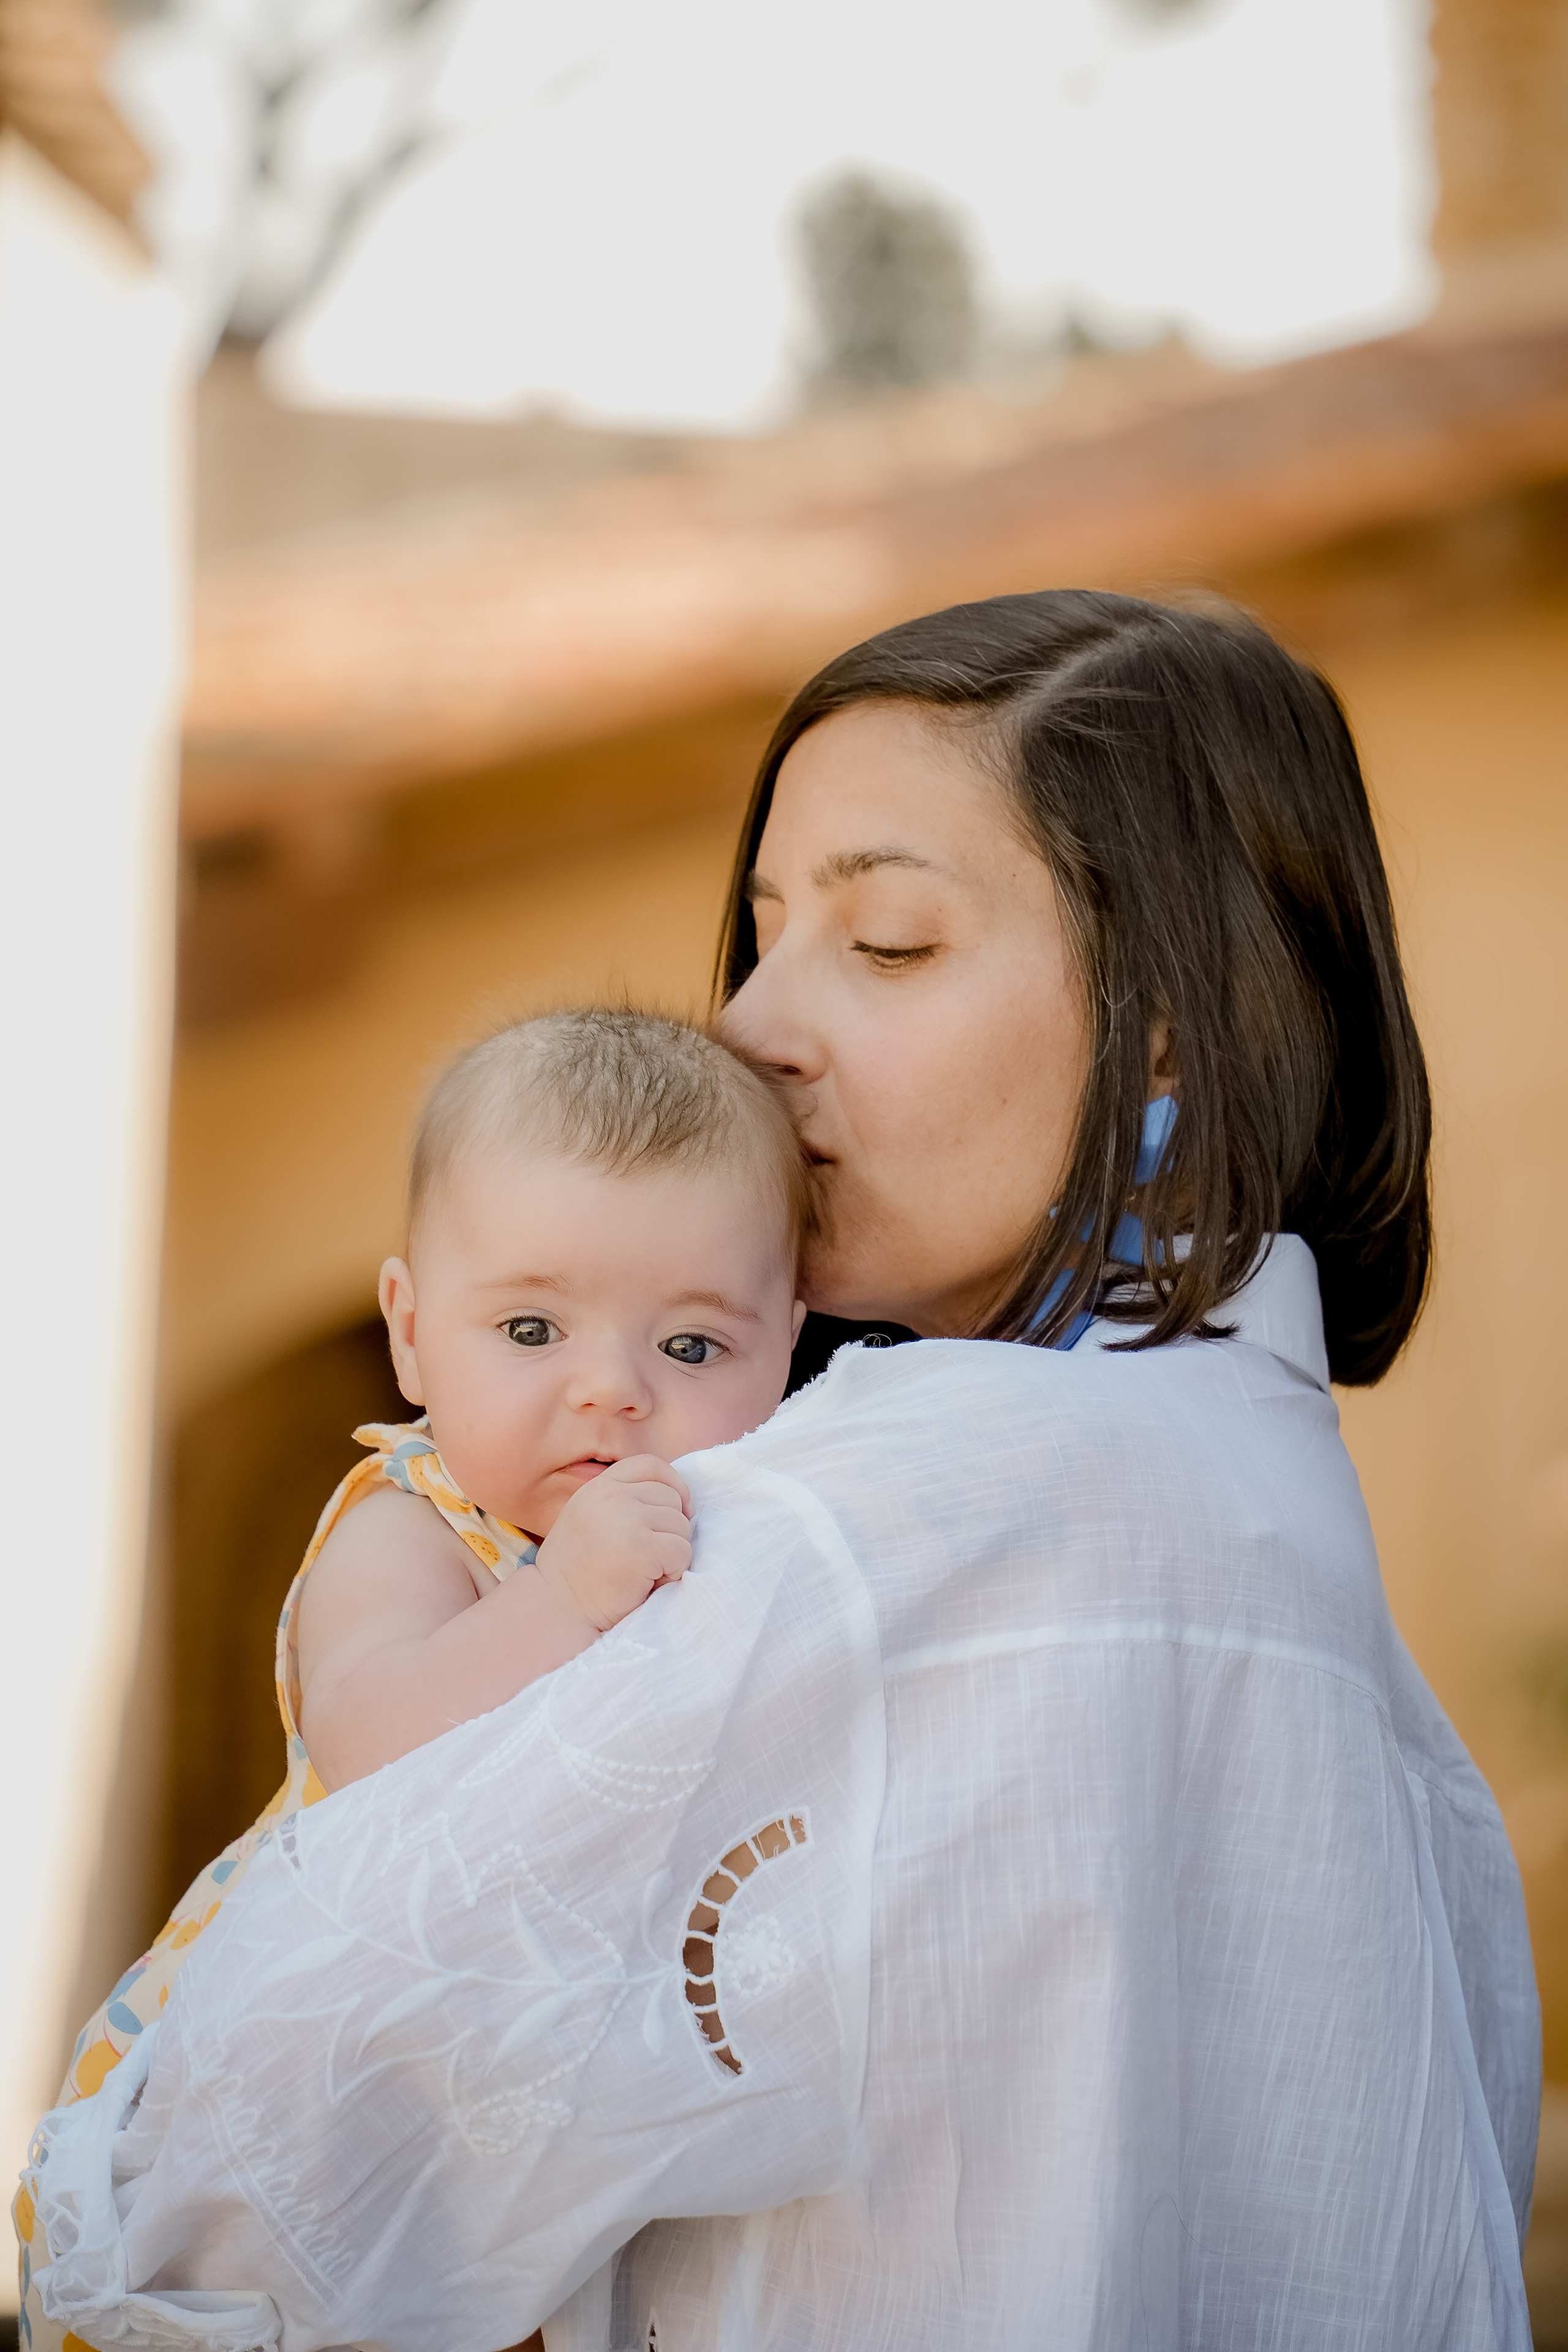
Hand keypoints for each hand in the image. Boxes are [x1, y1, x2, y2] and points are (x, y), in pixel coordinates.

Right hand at [535, 1454, 692, 1632]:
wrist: (558, 1609)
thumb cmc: (579, 1573)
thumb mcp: (591, 1520)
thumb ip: (622, 1502)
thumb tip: (677, 1497)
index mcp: (599, 1487)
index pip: (650, 1465)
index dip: (673, 1484)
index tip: (678, 1510)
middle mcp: (612, 1496)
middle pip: (671, 1498)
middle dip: (670, 1529)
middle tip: (647, 1557)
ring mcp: (627, 1519)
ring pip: (681, 1525)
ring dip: (672, 1552)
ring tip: (644, 1571)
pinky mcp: (643, 1547)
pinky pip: (682, 1551)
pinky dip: (674, 1571)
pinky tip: (649, 1582)